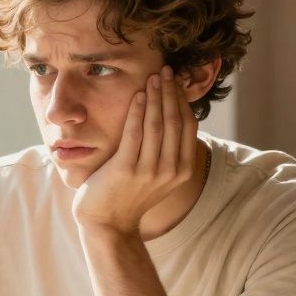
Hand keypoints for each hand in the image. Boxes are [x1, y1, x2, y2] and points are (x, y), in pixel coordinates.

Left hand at [71, 66, 198, 234]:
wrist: (107, 224)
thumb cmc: (129, 197)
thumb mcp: (158, 177)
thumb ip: (168, 153)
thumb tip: (172, 118)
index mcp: (183, 171)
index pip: (188, 126)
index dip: (182, 100)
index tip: (175, 81)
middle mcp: (170, 170)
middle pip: (174, 120)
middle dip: (170, 92)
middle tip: (165, 70)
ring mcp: (149, 171)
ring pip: (157, 124)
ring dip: (155, 96)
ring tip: (153, 77)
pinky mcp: (126, 169)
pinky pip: (134, 133)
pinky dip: (138, 111)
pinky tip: (138, 94)